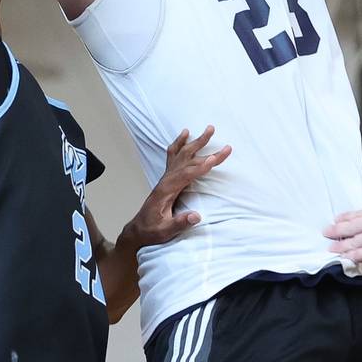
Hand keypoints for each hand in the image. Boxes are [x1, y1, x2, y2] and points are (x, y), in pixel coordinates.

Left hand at [121, 126, 231, 249]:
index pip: (186, 175)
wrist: (138, 230)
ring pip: (182, 155)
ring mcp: (166, 178)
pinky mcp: (167, 178)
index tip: (214, 158)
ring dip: (196, 142)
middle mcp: (166, 180)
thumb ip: (179, 223)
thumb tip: (196, 216)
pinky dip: (179, 143)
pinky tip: (185, 134)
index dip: (201, 167)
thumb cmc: (151, 231)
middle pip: (187, 160)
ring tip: (209, 129)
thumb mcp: (165, 231)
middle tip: (223, 143)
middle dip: (205, 149)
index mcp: (166, 191)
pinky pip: (173, 156)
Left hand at [325, 202, 361, 267]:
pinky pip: (358, 255)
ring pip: (350, 242)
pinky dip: (349, 257)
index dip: (345, 218)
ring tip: (330, 248)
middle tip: (326, 232)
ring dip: (339, 245)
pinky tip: (343, 259)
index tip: (338, 219)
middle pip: (349, 226)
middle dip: (335, 229)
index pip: (357, 213)